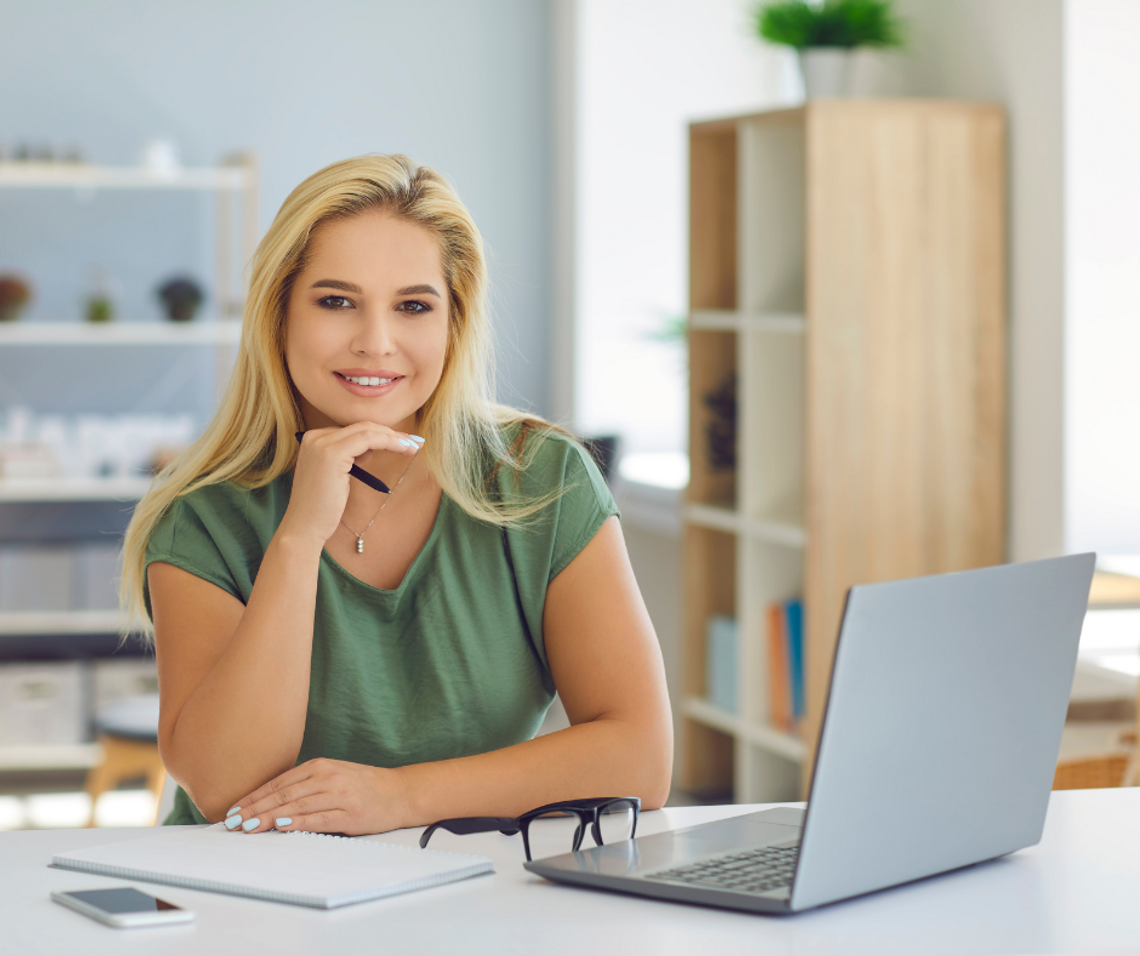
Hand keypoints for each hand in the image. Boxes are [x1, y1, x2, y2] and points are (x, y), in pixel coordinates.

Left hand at [222, 758, 410, 834]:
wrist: (399, 793)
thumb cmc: (364, 786)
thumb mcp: (334, 775)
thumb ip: (306, 783)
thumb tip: (272, 801)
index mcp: (320, 766)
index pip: (279, 782)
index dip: (254, 797)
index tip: (234, 809)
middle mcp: (327, 776)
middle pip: (283, 794)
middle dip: (254, 809)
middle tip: (233, 821)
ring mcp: (339, 794)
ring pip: (296, 806)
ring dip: (268, 818)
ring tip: (248, 826)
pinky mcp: (349, 814)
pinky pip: (318, 818)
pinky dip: (297, 822)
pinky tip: (281, 827)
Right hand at [280, 423, 421, 550]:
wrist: (305, 527)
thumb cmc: (322, 507)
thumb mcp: (337, 475)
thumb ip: (349, 457)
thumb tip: (369, 449)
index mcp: (314, 439)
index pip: (353, 430)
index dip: (380, 434)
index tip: (402, 442)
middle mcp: (315, 436)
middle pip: (361, 426)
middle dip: (390, 433)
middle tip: (413, 443)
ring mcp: (321, 443)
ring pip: (367, 430)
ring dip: (393, 437)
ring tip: (412, 447)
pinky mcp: (331, 454)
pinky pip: (367, 439)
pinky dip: (388, 442)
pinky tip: (402, 449)